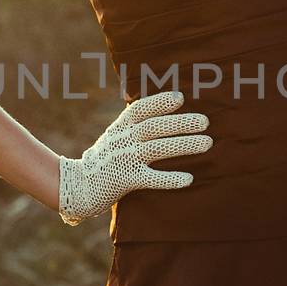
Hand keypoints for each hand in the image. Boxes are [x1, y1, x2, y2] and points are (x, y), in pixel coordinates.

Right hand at [58, 89, 213, 225]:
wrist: (79, 186)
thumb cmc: (104, 159)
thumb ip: (131, 122)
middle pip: (154, 127)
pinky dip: (170, 178)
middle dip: (181, 123)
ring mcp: (124, 160)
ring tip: (207, 143)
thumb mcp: (114, 135)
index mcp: (120, 127)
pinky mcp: (126, 181)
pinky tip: (189, 179)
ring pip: (157, 149)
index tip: (180, 98)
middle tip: (205, 121)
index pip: (140, 109)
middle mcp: (122, 140)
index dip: (159, 102)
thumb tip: (153, 101)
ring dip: (184, 145)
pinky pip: (151, 179)